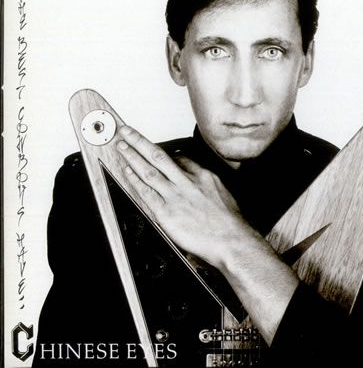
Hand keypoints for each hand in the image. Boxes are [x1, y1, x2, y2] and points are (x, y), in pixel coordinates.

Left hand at [116, 125, 257, 269]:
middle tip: (127, 131)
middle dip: (140, 141)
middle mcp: (187, 182)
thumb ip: (208, 183)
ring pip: (149, 170)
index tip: (153, 149)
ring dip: (132, 156)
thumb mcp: (224, 192)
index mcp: (202, 176)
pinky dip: (135, 180)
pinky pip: (146, 192)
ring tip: (122, 145)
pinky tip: (127, 171)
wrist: (232, 238)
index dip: (164, 152)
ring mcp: (175, 196)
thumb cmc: (230, 221)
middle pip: (158, 156)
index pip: (180, 158)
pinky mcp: (166, 212)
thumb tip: (199, 177)